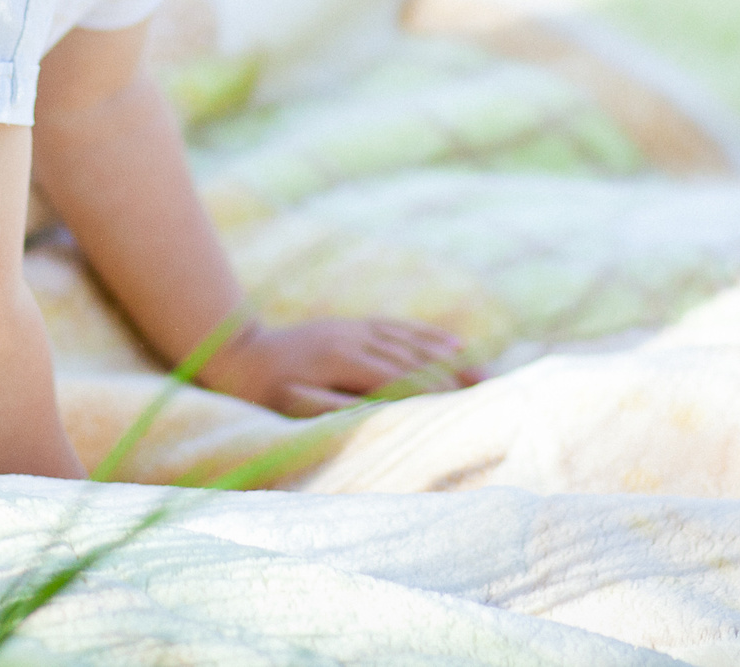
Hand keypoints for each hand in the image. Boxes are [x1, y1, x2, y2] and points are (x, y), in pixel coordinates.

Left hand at [196, 317, 483, 416]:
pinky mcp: (356, 327)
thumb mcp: (292, 404)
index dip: (436, 396)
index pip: (402, 380)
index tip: (470, 411)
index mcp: (345, 361)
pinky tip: (458, 346)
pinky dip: (430, 337)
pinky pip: (401, 329)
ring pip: (414, 343)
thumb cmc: (264, 389)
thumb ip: (336, 407)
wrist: (241, 353)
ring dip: (452, 360)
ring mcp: (358, 330)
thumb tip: (376, 412)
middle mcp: (357, 339)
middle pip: (416, 360)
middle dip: (456, 380)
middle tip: (498, 397)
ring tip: (490, 377)